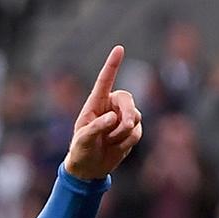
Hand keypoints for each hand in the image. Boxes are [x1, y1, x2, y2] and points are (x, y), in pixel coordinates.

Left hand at [64, 46, 143, 180]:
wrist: (90, 168)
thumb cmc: (81, 150)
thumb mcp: (83, 140)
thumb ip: (96, 127)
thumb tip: (113, 118)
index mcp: (96, 103)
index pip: (105, 81)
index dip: (112, 65)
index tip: (119, 49)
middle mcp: (111, 107)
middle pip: (127, 99)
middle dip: (128, 113)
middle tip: (125, 125)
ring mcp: (123, 118)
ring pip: (135, 117)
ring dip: (123, 134)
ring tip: (109, 142)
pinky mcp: (132, 130)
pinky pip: (137, 132)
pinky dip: (128, 142)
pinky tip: (116, 147)